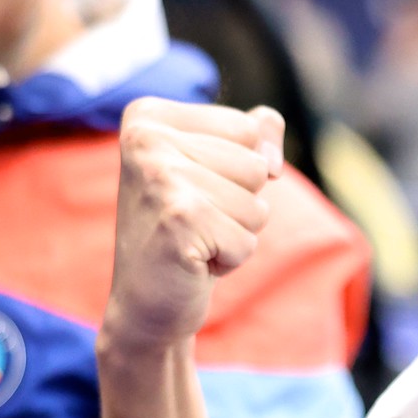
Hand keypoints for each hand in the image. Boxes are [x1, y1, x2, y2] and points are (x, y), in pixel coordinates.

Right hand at [104, 101, 283, 352]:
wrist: (145, 302)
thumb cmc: (185, 229)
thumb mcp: (217, 169)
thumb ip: (254, 134)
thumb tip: (271, 147)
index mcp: (148, 116)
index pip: (248, 129)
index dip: (237, 171)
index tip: (193, 192)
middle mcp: (145, 138)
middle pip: (256, 166)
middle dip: (239, 203)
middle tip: (193, 222)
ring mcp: (159, 178)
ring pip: (257, 204)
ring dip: (235, 232)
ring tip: (193, 239)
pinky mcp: (177, 220)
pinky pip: (247, 240)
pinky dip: (229, 259)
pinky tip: (193, 261)